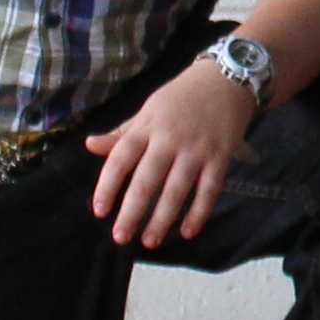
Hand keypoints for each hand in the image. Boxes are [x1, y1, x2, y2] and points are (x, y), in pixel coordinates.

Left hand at [85, 63, 258, 248]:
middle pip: (147, 180)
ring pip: (176, 190)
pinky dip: (199, 212)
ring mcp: (197, 150)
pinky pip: (209, 190)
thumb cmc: (183, 96)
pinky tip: (188, 232)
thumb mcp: (148, 109)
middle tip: (121, 237)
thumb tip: (90, 146)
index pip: (121, 159)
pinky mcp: (221, 157)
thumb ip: (122, 133)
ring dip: (162, 218)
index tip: (99, 210)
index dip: (107, 186)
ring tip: (149, 241)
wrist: (228, 79)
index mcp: (147, 127)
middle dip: (132, 211)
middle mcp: (170, 140)